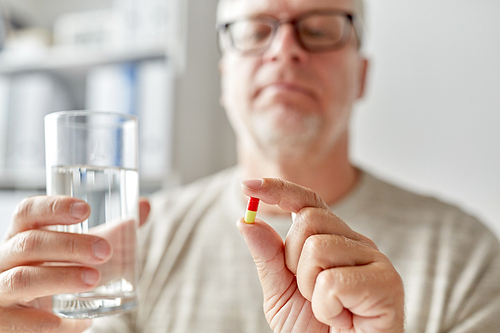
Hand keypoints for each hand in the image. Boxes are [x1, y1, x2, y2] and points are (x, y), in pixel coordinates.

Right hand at [0, 195, 149, 331]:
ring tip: (94, 279)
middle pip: (29, 243)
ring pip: (21, 279)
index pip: (28, 212)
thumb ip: (112, 230)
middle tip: (105, 250)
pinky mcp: (2, 322)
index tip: (86, 209)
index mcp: (23, 236)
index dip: (53, 207)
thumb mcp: (81, 251)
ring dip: (61, 277)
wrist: (33, 318)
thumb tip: (145, 205)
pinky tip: (78, 322)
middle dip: (69, 245)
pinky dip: (47, 324)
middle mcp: (5, 260)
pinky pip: (18, 323)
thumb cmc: (59, 274)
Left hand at [238, 178, 403, 332]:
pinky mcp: (387, 283)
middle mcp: (355, 243)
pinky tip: (342, 318)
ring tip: (328, 309)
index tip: (248, 185)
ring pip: (317, 248)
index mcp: (332, 240)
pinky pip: (333, 281)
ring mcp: (375, 260)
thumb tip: (247, 221)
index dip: (279, 190)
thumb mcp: (281, 293)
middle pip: (308, 220)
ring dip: (310, 289)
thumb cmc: (315, 331)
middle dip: (293, 262)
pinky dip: (326, 308)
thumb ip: (268, 257)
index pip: (307, 202)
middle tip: (310, 294)